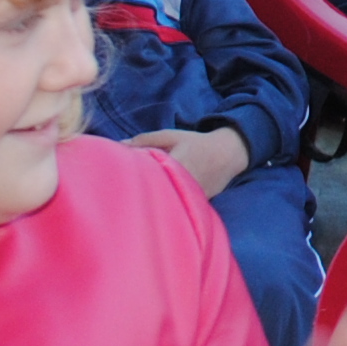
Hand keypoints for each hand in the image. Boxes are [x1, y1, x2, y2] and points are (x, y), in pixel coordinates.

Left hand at [127, 123, 252, 197]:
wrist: (227, 154)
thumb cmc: (196, 143)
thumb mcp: (170, 136)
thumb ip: (145, 140)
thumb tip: (119, 145)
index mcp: (176, 164)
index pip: (150, 176)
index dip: (134, 182)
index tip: (120, 186)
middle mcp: (185, 182)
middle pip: (157, 193)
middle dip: (141, 197)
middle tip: (124, 200)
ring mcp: (193, 195)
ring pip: (168, 203)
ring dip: (155, 203)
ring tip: (139, 207)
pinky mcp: (198, 204)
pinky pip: (179, 207)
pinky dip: (169, 207)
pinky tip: (159, 209)